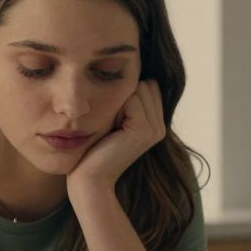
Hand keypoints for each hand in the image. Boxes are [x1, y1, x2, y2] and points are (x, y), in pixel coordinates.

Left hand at [67, 79, 165, 194]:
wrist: (90, 178)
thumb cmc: (94, 148)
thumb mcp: (114, 120)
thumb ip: (127, 101)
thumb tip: (127, 71)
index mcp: (156, 123)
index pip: (148, 84)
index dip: (126, 93)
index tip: (114, 119)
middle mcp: (160, 126)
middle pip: (145, 83)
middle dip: (123, 95)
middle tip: (111, 124)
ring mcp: (155, 129)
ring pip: (138, 89)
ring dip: (117, 101)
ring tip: (111, 127)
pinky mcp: (143, 131)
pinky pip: (131, 99)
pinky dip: (115, 108)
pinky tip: (110, 130)